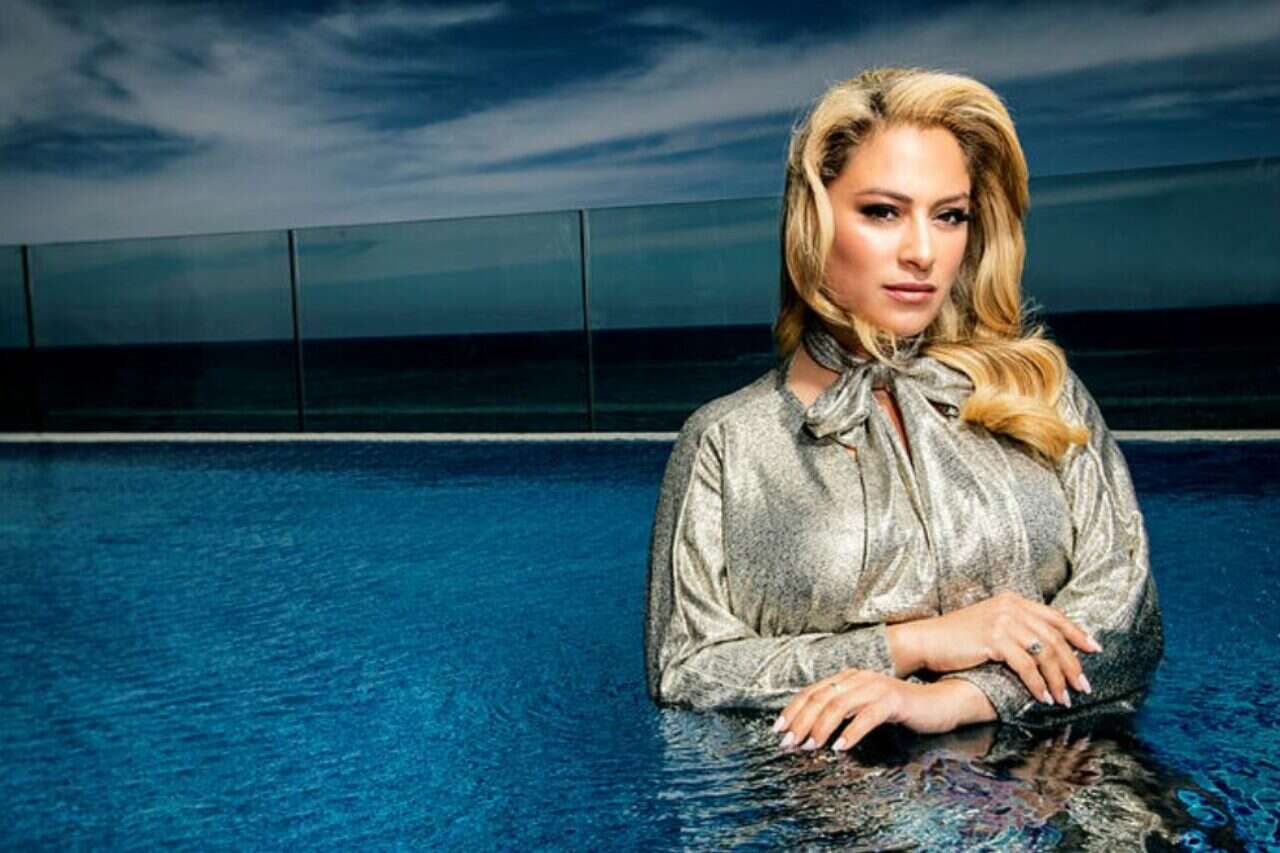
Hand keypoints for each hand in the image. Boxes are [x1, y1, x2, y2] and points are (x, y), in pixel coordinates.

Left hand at [771, 670, 963, 753]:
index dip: (792, 710)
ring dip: (820, 728)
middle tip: (789, 744)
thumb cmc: (895, 709)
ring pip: (839, 706)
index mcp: (846, 678)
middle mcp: (857, 678)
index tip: (778, 730)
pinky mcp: (893, 700)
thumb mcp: (862, 707)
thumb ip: (839, 712)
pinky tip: (840, 747)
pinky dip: (851, 732)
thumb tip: (807, 730)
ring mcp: (875, 687)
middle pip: (820, 699)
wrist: (934, 703)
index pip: (811, 692)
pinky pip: (867, 716)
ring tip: (810, 747)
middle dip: (801, 722)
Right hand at [910, 591, 1101, 706]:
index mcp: (1012, 600)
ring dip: (1058, 679)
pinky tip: (1042, 697)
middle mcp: (1011, 607)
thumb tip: (1040, 649)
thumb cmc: (954, 638)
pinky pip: (1025, 666)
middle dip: (1073, 665)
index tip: (1094, 650)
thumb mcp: (988, 624)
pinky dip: (1037, 684)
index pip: (1054, 617)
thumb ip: (1014, 629)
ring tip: (1064, 699)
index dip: (1077, 634)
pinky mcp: (993, 639)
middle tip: (1084, 686)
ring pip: (1043, 653)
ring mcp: (1002, 622)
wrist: (925, 640)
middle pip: (1054, 637)